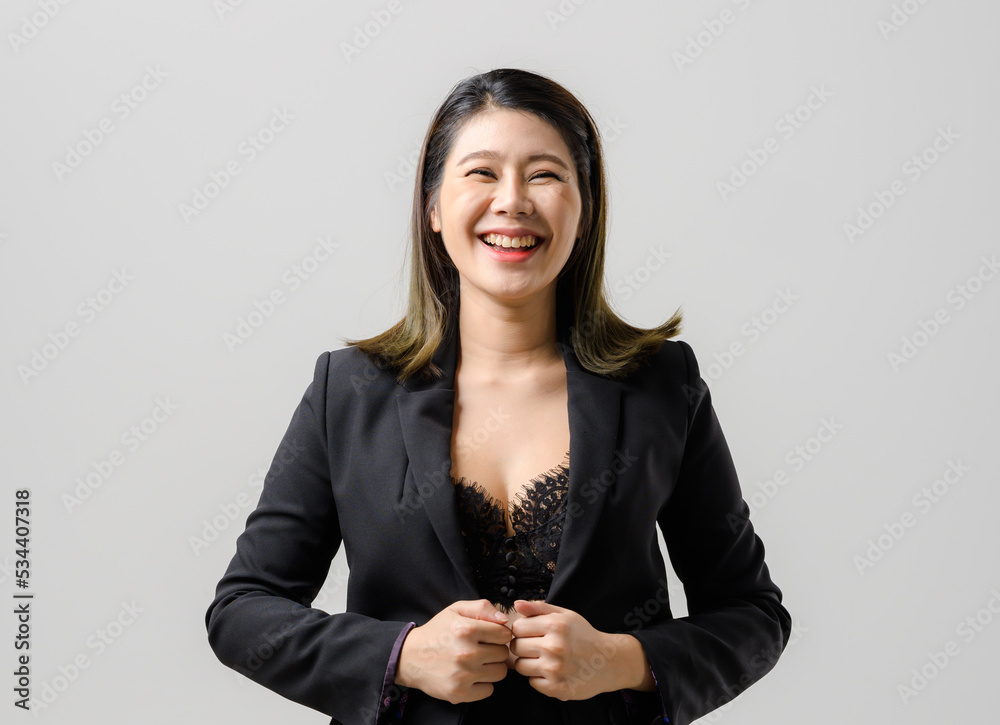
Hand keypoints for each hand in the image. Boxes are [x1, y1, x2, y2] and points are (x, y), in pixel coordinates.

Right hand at [395, 599, 511, 703]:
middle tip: (480, 649)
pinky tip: (470, 676)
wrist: (410, 657)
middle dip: (495, 650)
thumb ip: (483, 608)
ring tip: (476, 662)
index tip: (488, 636)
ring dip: (491, 668)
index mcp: (466, 629)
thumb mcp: (456, 610)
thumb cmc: (437, 631)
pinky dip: (482, 684)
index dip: (498, 634)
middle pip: (503, 654)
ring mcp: (463, 675)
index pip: (504, 634)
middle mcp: (466, 653)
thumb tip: (505, 620)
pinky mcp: (459, 693)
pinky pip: (489, 690)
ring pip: (500, 673)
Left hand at [509, 599, 634, 699]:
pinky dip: (539, 678)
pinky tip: (553, 672)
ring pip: (520, 666)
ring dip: (529, 663)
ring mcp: (556, 669)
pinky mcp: (558, 688)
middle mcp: (554, 647)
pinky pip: (532, 682)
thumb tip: (516, 604)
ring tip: (545, 660)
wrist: (610, 662)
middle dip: (524, 646)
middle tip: (538, 647)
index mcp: (555, 625)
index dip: (522, 630)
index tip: (532, 633)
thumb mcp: (565, 615)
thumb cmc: (584, 636)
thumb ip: (539, 608)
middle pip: (516, 647)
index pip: (517, 627)